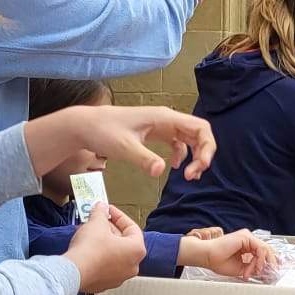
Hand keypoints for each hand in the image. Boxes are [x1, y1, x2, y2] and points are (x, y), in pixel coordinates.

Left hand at [46, 105, 216, 179]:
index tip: (201, 167)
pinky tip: (172, 167)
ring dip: (194, 157)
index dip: (208, 147)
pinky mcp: (155, 133)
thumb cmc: (104, 131)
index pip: (200, 127)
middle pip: (199, 133)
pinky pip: (177, 143)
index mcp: (164, 118)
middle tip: (192, 177)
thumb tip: (161, 170)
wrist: (86, 125)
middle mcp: (167, 119)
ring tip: (188, 176)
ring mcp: (162, 126)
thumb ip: (143, 158)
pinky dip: (181, 156)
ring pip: (190, 139)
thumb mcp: (124, 147)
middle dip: (203, 155)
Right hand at [63, 203, 147, 293]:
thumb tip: (101, 208)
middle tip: (98, 220)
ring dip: (104, 242)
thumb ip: (101, 212)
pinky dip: (98, 256)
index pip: (132, 228)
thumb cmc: (90, 250)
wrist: (74, 272)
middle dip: (110, 228)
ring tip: (90, 232)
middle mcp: (131, 266)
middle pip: (123, 242)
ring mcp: (118, 277)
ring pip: (113, 255)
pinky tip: (87, 248)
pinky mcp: (103, 283)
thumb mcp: (97, 223)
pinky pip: (103, 266)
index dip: (119, 216)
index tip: (108, 210)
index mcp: (136, 250)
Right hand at [180, 229, 276, 278]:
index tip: (271, 274)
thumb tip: (265, 272)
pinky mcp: (245, 236)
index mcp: (245, 245)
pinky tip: (255, 267)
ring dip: (262, 264)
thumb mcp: (241, 268)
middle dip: (270, 263)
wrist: (207, 257)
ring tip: (256, 272)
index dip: (269, 262)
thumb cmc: (218, 262)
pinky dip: (260, 260)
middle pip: (267, 249)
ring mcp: (247, 237)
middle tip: (270, 275)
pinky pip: (260, 248)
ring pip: (265, 249)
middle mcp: (247, 239)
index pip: (262, 252)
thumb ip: (253, 268)